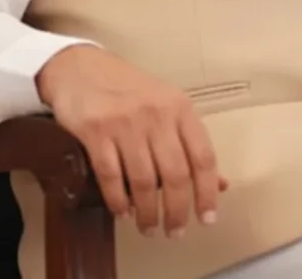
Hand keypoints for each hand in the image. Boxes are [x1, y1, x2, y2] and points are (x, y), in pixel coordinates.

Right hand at [36, 45, 227, 236]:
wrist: (82, 68)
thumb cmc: (129, 91)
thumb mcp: (166, 108)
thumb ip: (190, 144)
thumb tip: (220, 184)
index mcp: (180, 107)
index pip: (203, 156)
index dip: (207, 192)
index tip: (206, 218)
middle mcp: (156, 114)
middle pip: (175, 174)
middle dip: (176, 211)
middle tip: (174, 232)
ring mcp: (125, 122)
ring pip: (144, 181)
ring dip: (148, 213)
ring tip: (148, 226)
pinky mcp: (95, 130)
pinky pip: (111, 176)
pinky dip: (118, 200)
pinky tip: (123, 211)